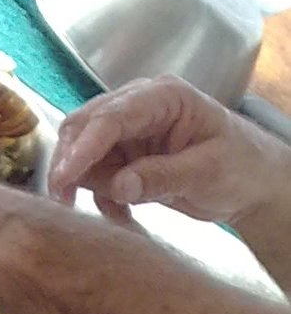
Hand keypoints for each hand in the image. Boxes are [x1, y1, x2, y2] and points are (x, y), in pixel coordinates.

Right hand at [48, 75, 283, 226]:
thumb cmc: (241, 167)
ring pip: (82, 152)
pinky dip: (99, 198)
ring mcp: (130, 132)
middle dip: (69, 164)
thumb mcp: (207, 172)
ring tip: (111, 213)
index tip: (62, 180)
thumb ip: (162, 177)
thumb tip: (118, 186)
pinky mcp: (125, 156)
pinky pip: (95, 175)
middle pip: (84, 127)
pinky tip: (121, 216)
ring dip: (85, 185)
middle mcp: (140, 107)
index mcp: (164, 97)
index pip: (111, 118)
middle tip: (64, 202)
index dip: (82, 148)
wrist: (251, 183)